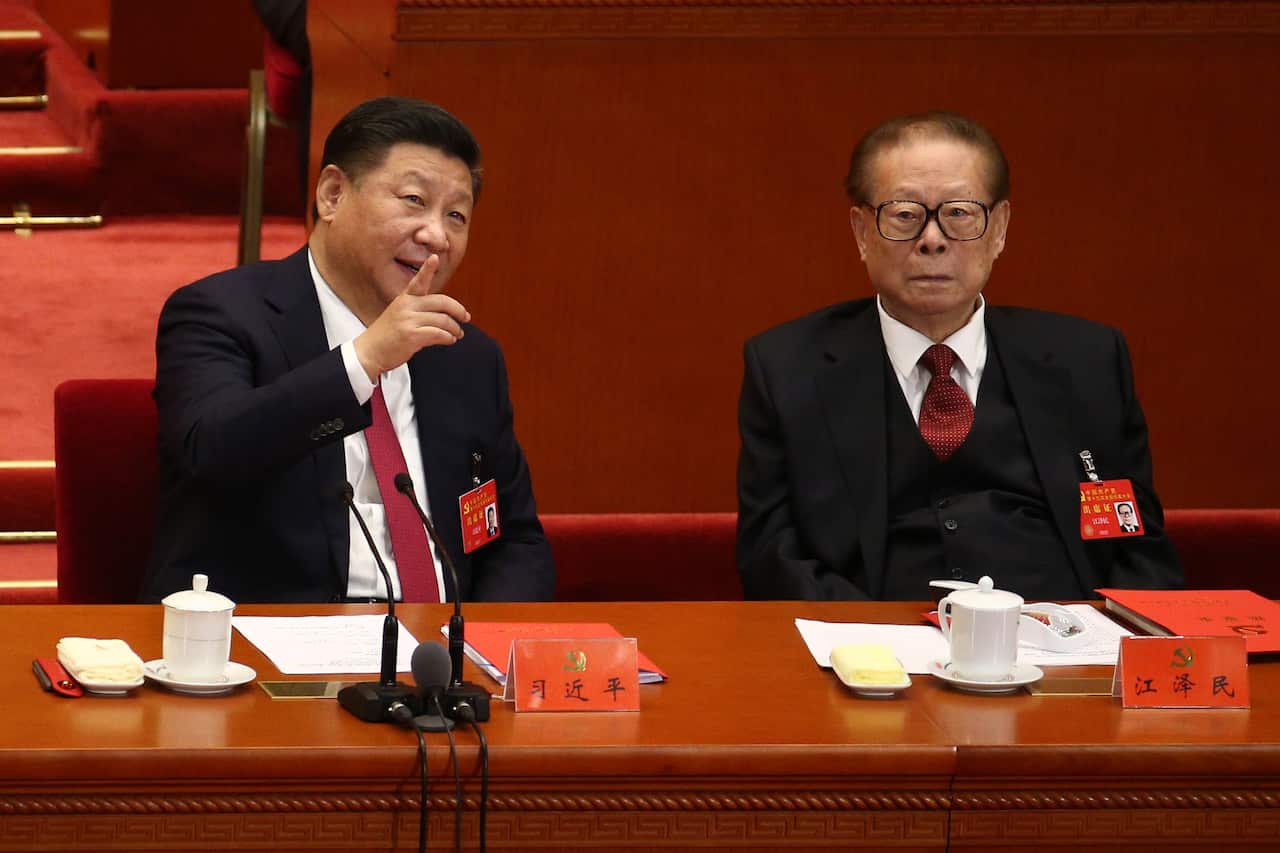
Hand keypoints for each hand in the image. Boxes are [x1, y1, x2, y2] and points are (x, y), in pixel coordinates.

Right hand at [353, 256, 471, 380]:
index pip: (418, 281)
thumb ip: (418, 310)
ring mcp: (408, 320)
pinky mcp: (411, 335)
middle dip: (458, 310)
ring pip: (443, 320)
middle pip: (442, 302)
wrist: (370, 351)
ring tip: (457, 334)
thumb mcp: (399, 315)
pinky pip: (439, 334)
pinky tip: (449, 340)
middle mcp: (407, 306)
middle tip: (466, 317)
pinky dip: (448, 338)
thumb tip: (444, 315)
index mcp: (404, 298)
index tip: (435, 257)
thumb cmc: (387, 335)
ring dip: (455, 329)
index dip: (427, 269)